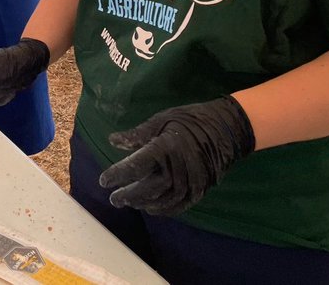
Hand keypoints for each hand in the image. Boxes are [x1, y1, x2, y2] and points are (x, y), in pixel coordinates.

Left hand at [98, 95, 254, 215]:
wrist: (225, 129)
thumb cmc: (189, 120)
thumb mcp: (161, 120)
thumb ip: (137, 134)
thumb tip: (112, 141)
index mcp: (164, 148)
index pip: (135, 167)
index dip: (117, 175)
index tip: (103, 181)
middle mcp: (177, 169)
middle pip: (147, 188)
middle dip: (128, 195)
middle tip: (113, 199)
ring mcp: (190, 182)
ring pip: (161, 200)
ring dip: (143, 203)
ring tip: (128, 203)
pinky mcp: (199, 189)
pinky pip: (178, 205)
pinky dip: (163, 209)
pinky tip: (150, 207)